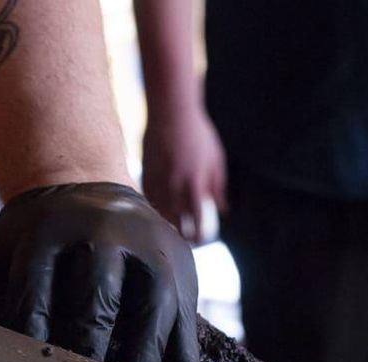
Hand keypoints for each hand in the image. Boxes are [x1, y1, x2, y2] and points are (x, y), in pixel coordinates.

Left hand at [0, 182, 202, 361]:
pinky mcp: (186, 278)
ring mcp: (152, 256)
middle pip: (98, 305)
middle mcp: (106, 237)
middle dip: (86, 359)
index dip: (29, 339)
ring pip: (150, 320)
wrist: (93, 191)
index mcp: (49, 230)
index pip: (35, 291)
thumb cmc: (32, 241)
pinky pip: (186, 333)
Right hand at [142, 108, 226, 243]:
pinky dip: (155, 208)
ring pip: (160, 215)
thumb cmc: (197, 135)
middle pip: (176, 224)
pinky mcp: (144, 176)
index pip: (197, 222)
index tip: (202, 241)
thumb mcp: (215, 160)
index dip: (200, 236)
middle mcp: (174, 189)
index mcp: (195, 186)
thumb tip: (222, 209)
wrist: (170, 114)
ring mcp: (157, 183)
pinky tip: (160, 211)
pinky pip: (148, 201)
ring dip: (168, 224)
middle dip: (183, 236)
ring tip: (174, 229)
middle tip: (188, 241)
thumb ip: (218, 188)